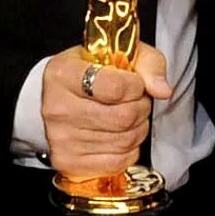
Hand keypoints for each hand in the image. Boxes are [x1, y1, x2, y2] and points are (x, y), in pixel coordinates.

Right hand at [42, 43, 171, 179]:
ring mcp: (61, 138)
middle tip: (136, 101)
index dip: (136, 87)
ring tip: (129, 116)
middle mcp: (58, 108)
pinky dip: (129, 149)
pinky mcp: (68, 162)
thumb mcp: (118, 54)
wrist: (52, 98)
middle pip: (123, 117)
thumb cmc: (88, 74)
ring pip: (124, 140)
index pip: (116, 88)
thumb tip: (162, 90)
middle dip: (141, 108)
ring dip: (138, 128)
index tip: (134, 83)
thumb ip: (148, 64)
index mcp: (64, 74)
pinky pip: (117, 161)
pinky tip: (121, 135)